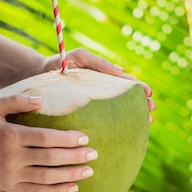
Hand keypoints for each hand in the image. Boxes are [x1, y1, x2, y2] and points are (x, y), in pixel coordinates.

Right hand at [0, 94, 97, 191]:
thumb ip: (17, 100)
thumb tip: (41, 100)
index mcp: (11, 136)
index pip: (44, 138)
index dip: (66, 139)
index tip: (83, 137)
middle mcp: (13, 157)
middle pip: (50, 158)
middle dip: (74, 157)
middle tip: (93, 154)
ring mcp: (13, 175)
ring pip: (47, 178)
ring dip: (70, 175)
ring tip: (88, 171)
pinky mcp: (12, 187)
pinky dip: (57, 191)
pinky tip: (73, 187)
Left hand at [41, 48, 155, 121]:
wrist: (38, 75)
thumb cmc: (60, 63)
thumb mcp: (79, 57)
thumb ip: (97, 62)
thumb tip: (121, 71)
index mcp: (102, 77)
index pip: (125, 83)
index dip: (138, 88)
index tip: (149, 93)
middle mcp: (101, 92)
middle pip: (127, 98)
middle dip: (142, 104)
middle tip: (152, 110)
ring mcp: (95, 104)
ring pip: (120, 111)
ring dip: (135, 116)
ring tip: (147, 123)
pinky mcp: (85, 114)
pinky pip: (104, 121)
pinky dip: (117, 126)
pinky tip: (125, 134)